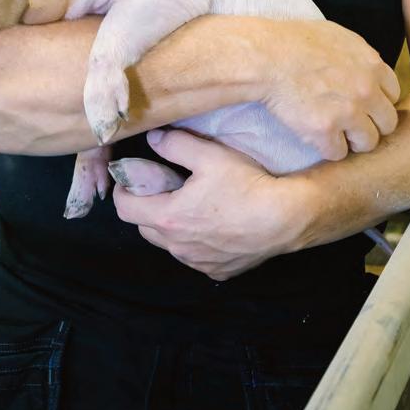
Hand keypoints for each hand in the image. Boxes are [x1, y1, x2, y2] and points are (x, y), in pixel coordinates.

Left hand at [111, 128, 301, 280]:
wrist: (286, 219)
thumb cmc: (246, 185)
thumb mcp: (209, 155)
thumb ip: (175, 144)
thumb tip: (153, 138)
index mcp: (167, 218)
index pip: (124, 209)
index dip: (123, 191)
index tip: (133, 179)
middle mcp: (178, 247)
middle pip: (144, 228)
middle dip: (147, 207)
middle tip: (165, 188)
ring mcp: (198, 262)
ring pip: (170, 245)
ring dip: (171, 227)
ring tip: (192, 206)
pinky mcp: (218, 271)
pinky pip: (196, 257)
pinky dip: (197, 242)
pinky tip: (216, 226)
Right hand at [260, 20, 400, 160]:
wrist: (265, 56)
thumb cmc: (294, 41)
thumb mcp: (337, 36)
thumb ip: (360, 55)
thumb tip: (369, 67)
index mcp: (372, 65)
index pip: (394, 95)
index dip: (377, 102)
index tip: (361, 105)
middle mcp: (366, 90)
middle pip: (388, 123)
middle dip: (370, 125)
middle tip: (350, 125)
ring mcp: (348, 112)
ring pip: (368, 142)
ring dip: (352, 142)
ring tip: (334, 135)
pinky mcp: (325, 130)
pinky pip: (338, 153)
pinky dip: (326, 148)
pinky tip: (314, 137)